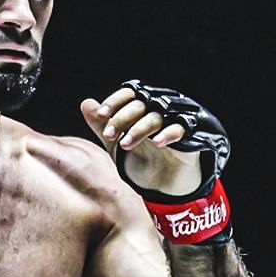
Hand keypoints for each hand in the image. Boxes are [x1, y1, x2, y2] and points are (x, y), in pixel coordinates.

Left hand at [81, 80, 229, 197]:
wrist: (163, 182)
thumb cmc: (140, 156)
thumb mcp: (116, 143)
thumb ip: (101, 124)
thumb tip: (86, 104)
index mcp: (141, 106)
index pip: (128, 94)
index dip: (114, 102)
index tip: (101, 115)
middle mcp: (158, 109)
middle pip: (140, 104)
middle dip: (122, 118)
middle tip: (108, 135)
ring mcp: (173, 120)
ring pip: (156, 116)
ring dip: (139, 128)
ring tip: (125, 144)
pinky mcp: (189, 134)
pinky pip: (179, 128)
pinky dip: (168, 134)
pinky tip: (157, 143)